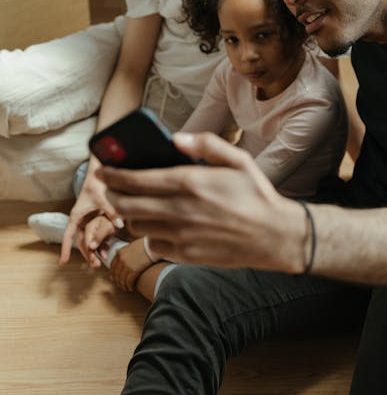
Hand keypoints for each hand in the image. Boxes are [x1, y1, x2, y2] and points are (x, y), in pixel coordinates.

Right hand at [60, 158, 121, 266]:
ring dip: (94, 249)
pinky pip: (96, 233)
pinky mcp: (95, 218)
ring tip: (101, 261)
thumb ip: (111, 211)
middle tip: (94, 265)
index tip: (63, 262)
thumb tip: (120, 225)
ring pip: (88, 238)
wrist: (100, 173)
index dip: (66, 248)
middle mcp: (80, 219)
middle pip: (80, 240)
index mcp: (77, 215)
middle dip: (87, 253)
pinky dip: (100, 241)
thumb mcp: (103, 198)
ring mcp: (87, 219)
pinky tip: (107, 250)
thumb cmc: (97, 183)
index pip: (69, 235)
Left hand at [98, 132, 307, 273]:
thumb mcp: (237, 159)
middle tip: (110, 189)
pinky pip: (153, 245)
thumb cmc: (256, 194)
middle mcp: (180, 210)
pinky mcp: (186, 255)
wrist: (275, 236)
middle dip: (112, 195)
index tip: (103, 170)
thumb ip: (205, 144)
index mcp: (190, 182)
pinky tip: (160, 225)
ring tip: (136, 206)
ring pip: (137, 226)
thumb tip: (176, 138)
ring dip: (131, 215)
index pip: (136, 179)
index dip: (113, 175)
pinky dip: (150, 235)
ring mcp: (182, 236)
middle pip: (127, 205)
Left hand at [109, 238, 151, 291]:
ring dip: (124, 286)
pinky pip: (129, 282)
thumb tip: (118, 253)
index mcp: (119, 253)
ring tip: (127, 288)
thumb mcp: (131, 245)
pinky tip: (132, 288)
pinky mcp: (133, 271)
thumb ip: (124, 250)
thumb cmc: (144, 244)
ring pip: (122, 280)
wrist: (152, 246)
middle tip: (121, 285)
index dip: (113, 274)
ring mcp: (126, 266)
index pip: (112, 266)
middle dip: (118, 282)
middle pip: (116, 275)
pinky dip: (130, 286)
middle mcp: (121, 260)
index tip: (115, 278)